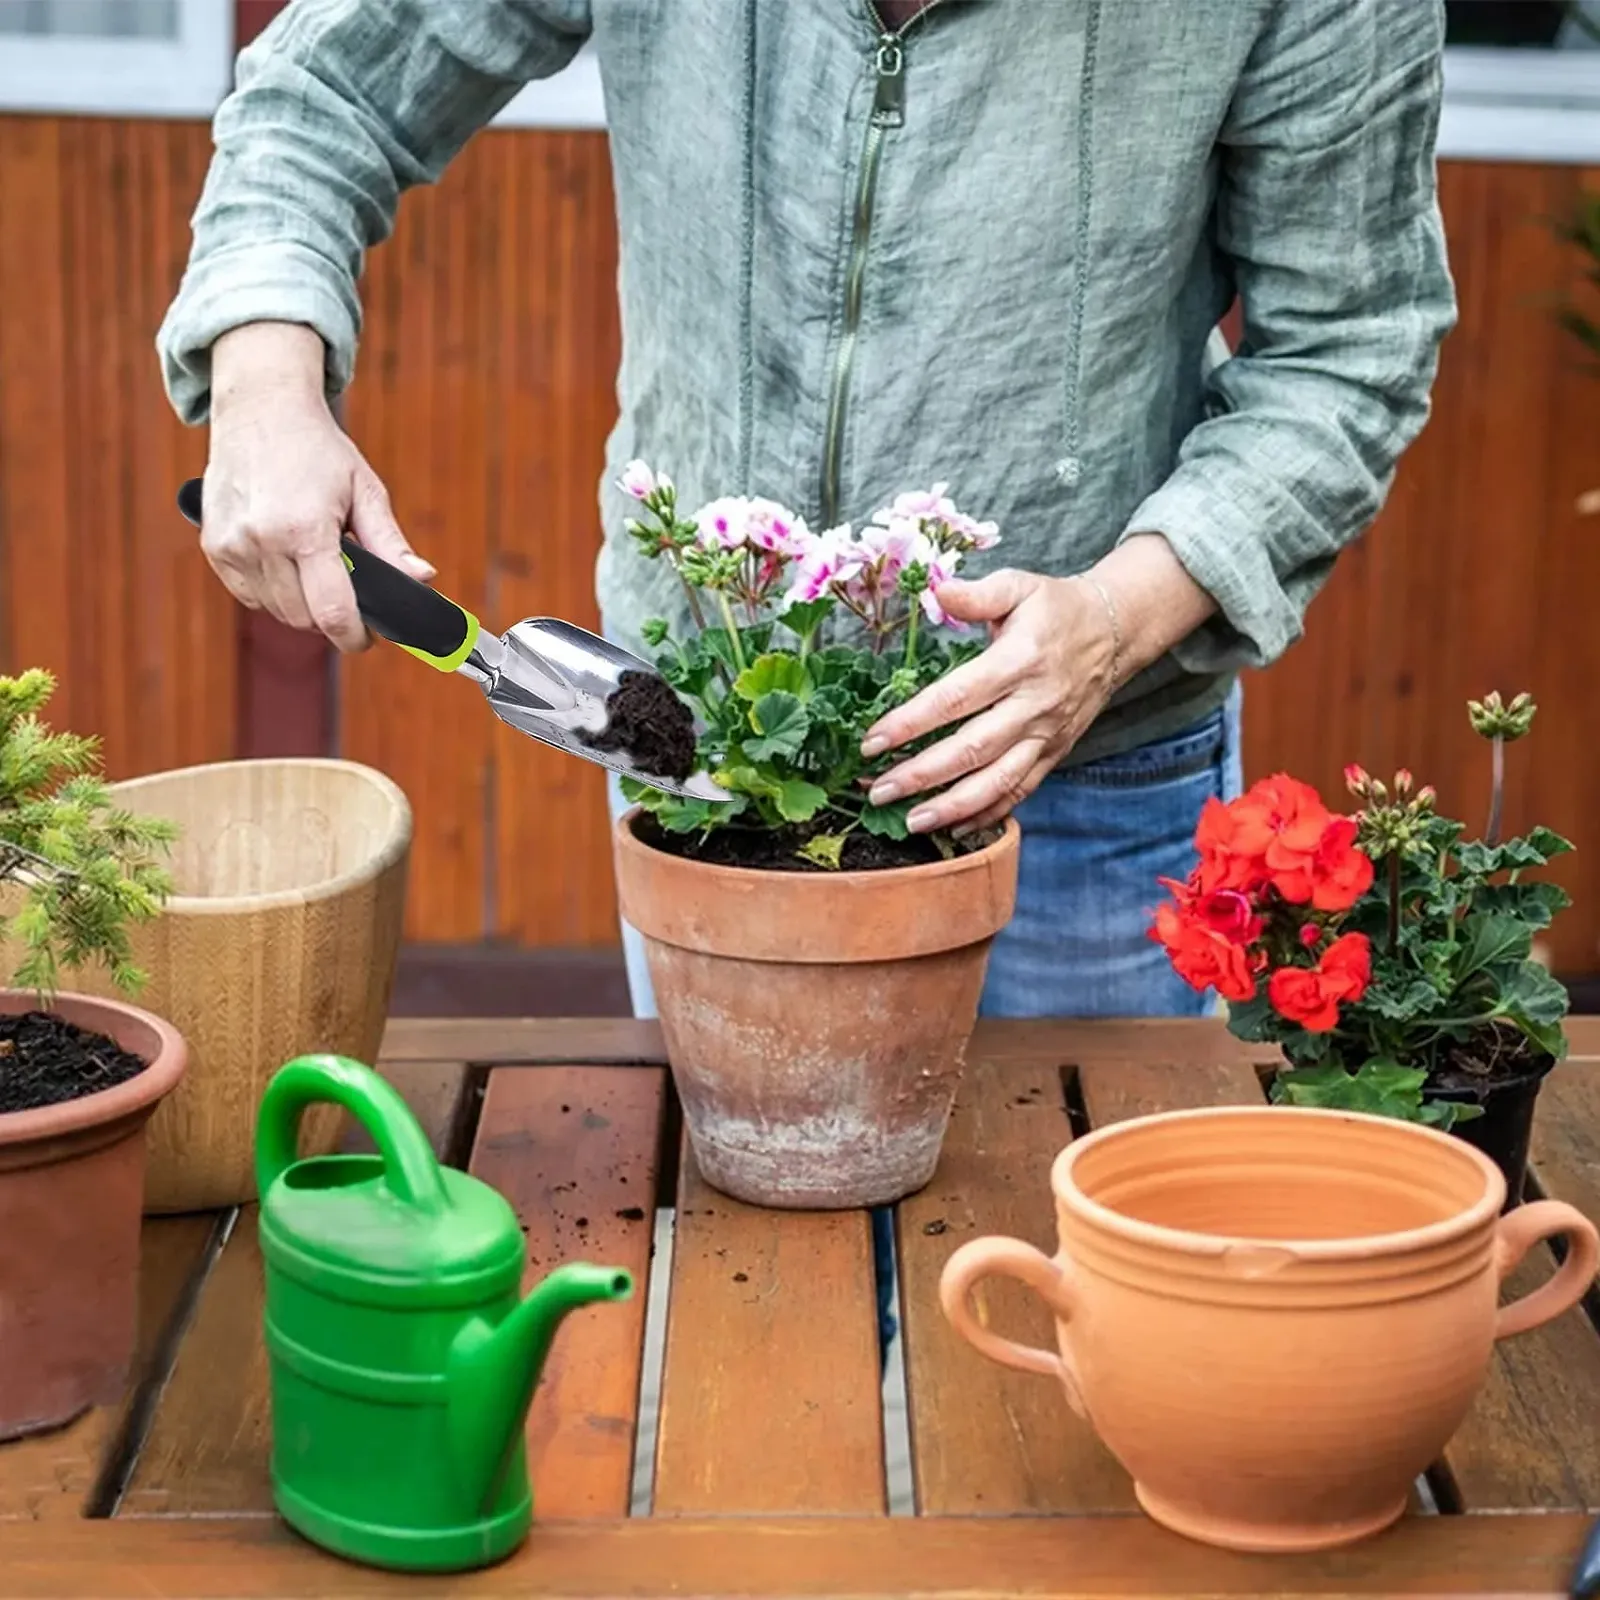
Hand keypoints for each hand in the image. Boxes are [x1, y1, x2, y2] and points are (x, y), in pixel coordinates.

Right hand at [201, 322, 433, 651]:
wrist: (260, 410)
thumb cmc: (317, 449)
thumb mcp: (365, 490)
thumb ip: (391, 544)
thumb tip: (421, 581)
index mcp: (305, 529)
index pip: (332, 611)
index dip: (354, 637)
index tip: (366, 640)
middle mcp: (262, 540)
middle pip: (304, 618)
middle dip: (331, 616)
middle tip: (348, 591)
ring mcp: (232, 546)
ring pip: (277, 611)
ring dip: (301, 604)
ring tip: (316, 565)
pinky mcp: (214, 547)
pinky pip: (250, 596)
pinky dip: (273, 592)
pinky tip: (286, 561)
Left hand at [859, 569, 1116, 834]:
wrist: (1115, 632)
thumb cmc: (1056, 609)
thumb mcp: (1019, 586)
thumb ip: (978, 594)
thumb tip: (937, 591)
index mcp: (1018, 661)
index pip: (955, 699)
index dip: (911, 722)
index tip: (872, 741)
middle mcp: (1033, 705)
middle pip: (971, 749)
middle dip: (922, 775)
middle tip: (879, 791)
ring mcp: (1046, 734)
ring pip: (997, 781)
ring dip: (953, 806)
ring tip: (912, 822)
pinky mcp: (1054, 752)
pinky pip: (1021, 790)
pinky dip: (989, 814)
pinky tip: (955, 828)